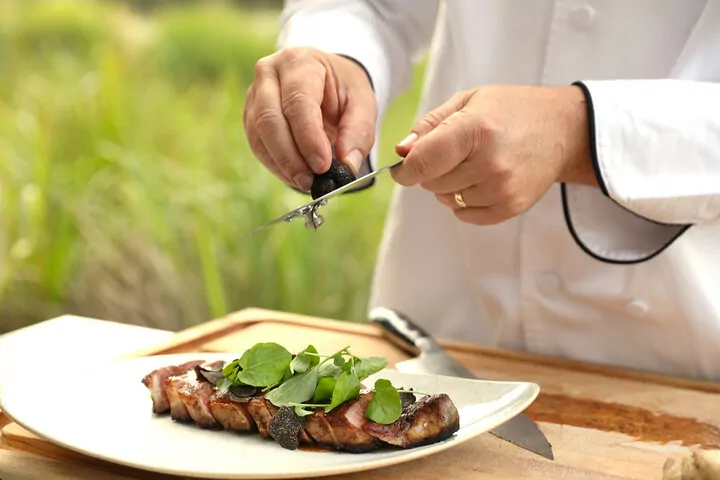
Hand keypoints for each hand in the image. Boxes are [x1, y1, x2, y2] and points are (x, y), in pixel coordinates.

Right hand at [244, 47, 376, 190]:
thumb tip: (347, 164)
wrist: (325, 80)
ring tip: (306, 182)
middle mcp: (269, 73)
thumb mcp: (363, 103)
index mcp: (300, 62)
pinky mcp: (250, 115)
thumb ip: (359, 132)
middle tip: (311, 181)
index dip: (308, 138)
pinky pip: (257, 144)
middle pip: (270, 119)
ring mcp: (254, 94)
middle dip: (291, 157)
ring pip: (259, 135)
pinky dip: (275, 165)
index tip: (323, 165)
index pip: (298, 102)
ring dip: (282, 164)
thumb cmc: (343, 89)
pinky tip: (294, 176)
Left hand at [391, 85, 595, 224]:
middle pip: (431, 183)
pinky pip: (465, 214)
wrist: (563, 130)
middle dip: (431, 171)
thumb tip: (401, 152)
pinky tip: (480, 181)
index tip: (405, 166)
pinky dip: (463, 201)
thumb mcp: (468, 101)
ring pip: (447, 199)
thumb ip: (429, 126)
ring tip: (473, 164)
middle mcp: (489, 162)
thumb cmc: (511, 110)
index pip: (422, 163)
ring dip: (449, 186)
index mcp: (474, 129)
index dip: (406, 168)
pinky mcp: (511, 207)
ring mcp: (502, 188)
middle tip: (454, 154)